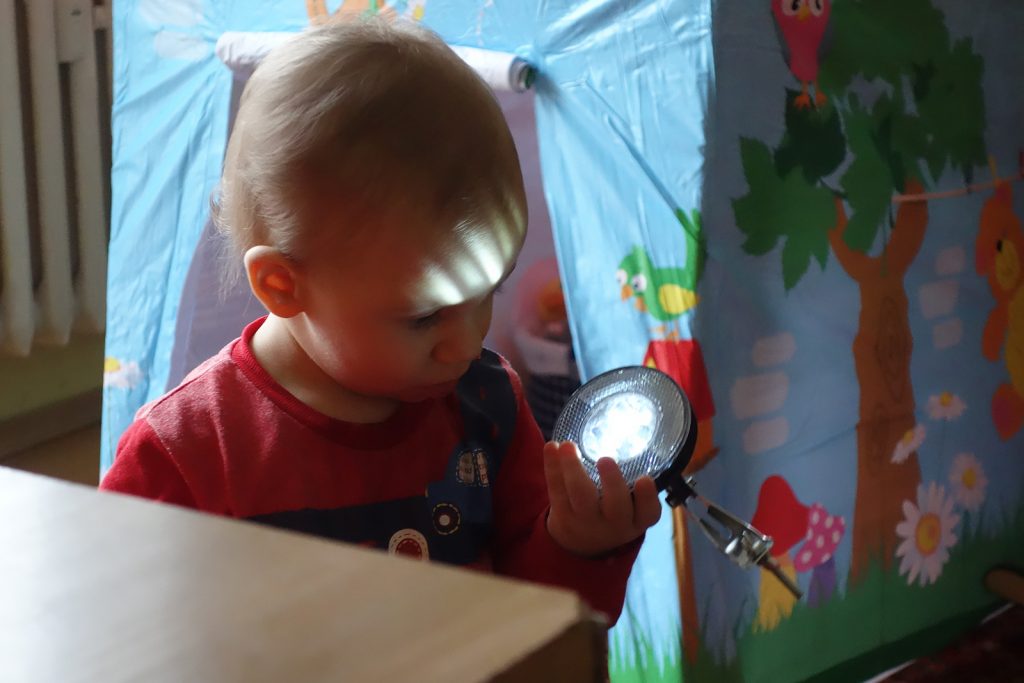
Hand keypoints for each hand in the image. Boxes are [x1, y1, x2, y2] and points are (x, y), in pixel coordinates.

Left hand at [543, 440, 661, 557]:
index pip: (648, 512)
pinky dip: (552, 466)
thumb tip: (628, 439)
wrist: (582, 544)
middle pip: (615, 506)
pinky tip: (551, 447)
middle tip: (605, 459)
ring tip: (569, 445)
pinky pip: (556, 490)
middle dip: (612, 482)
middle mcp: (614, 525)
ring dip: (573, 468)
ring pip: (580, 495)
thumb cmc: (613, 514)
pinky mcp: (562, 516)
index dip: (647, 497)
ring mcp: (586, 522)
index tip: (645, 478)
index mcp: (637, 520)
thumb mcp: (632, 510)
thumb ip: (635, 487)